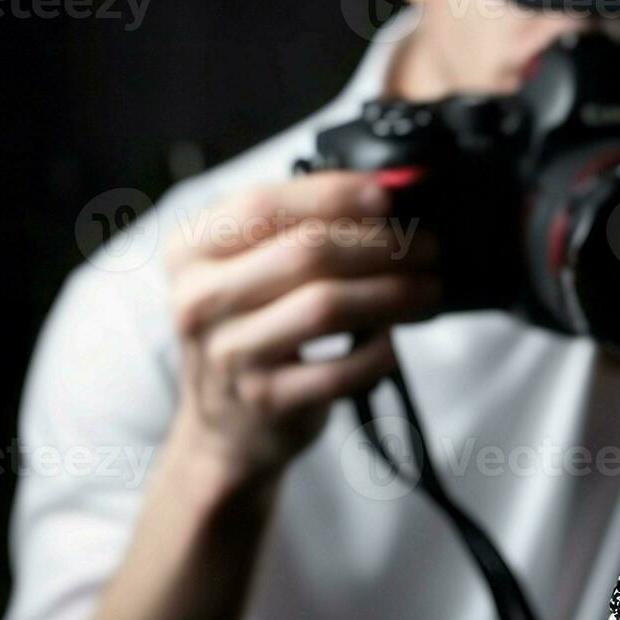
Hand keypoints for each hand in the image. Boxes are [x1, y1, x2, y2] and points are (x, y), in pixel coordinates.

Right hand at [165, 173, 441, 490]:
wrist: (227, 426)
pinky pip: (342, 369)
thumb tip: (382, 193)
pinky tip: (395, 341)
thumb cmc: (253, 331)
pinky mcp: (267, 400)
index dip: (334, 194)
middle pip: (306, 252)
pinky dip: (380, 352)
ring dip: (393, 293)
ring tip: (429, 288)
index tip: (389, 193)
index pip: (263, 205)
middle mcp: (199, 299)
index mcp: (190, 251)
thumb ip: (296, 229)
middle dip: (382, 245)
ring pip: (327, 307)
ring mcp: (230, 353)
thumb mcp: (248, 271)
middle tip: (429, 247)